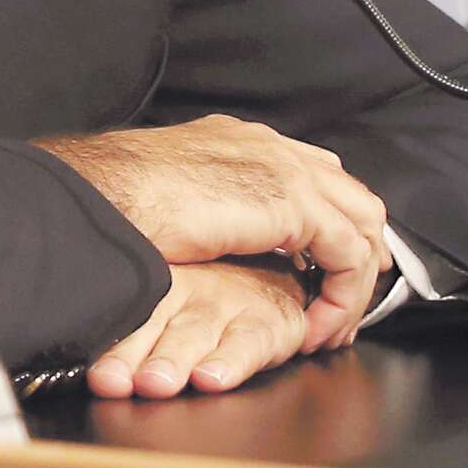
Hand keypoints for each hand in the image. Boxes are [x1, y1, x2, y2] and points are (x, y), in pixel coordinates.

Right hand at [37, 115, 391, 350]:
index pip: (314, 171)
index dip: (331, 224)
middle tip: (342, 305)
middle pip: (350, 195)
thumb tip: (211, 234)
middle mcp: (269, 146)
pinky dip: (342, 297)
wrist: (104, 194)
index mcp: (239, 140)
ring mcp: (285, 168)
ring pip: (362, 225)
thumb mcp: (173, 195)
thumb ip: (207, 202)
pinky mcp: (293, 203)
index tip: (324, 270)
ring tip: (329, 326)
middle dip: (359, 253)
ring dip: (354, 282)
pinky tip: (315, 327)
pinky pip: (349, 256)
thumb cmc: (118, 199)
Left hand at [87, 258, 309, 398]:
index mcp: (159, 284)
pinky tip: (212, 378)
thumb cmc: (213, 297)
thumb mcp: (170, 298)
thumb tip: (83, 363)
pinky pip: (247, 342)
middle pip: (153, 324)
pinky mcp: (268, 324)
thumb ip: (133, 326)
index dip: (108, 344)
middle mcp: (189, 292)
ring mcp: (226, 306)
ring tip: (155, 383)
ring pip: (194, 334)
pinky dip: (231, 361)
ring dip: (173, 359)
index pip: (127, 315)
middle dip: (131, 353)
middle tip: (112, 381)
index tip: (92, 372)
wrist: (278, 276)